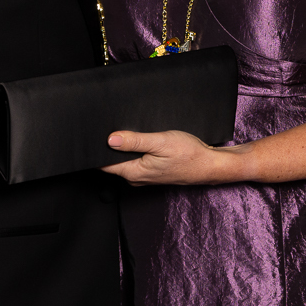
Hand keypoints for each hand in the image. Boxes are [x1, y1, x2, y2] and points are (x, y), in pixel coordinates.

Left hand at [100, 129, 239, 185]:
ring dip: (125, 148)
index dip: (97, 149)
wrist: (209, 165)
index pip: (104, 164)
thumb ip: (134, 141)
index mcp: (133, 172)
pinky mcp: (152, 172)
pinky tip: (143, 141)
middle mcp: (136, 178)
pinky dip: (136, 151)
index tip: (95, 135)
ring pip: (125, 161)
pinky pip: (136, 161)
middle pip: (112, 162)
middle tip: (114, 128)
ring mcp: (144, 176)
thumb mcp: (160, 142)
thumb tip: (111, 139)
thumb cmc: (188, 155)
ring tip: (131, 133)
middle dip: (111, 146)